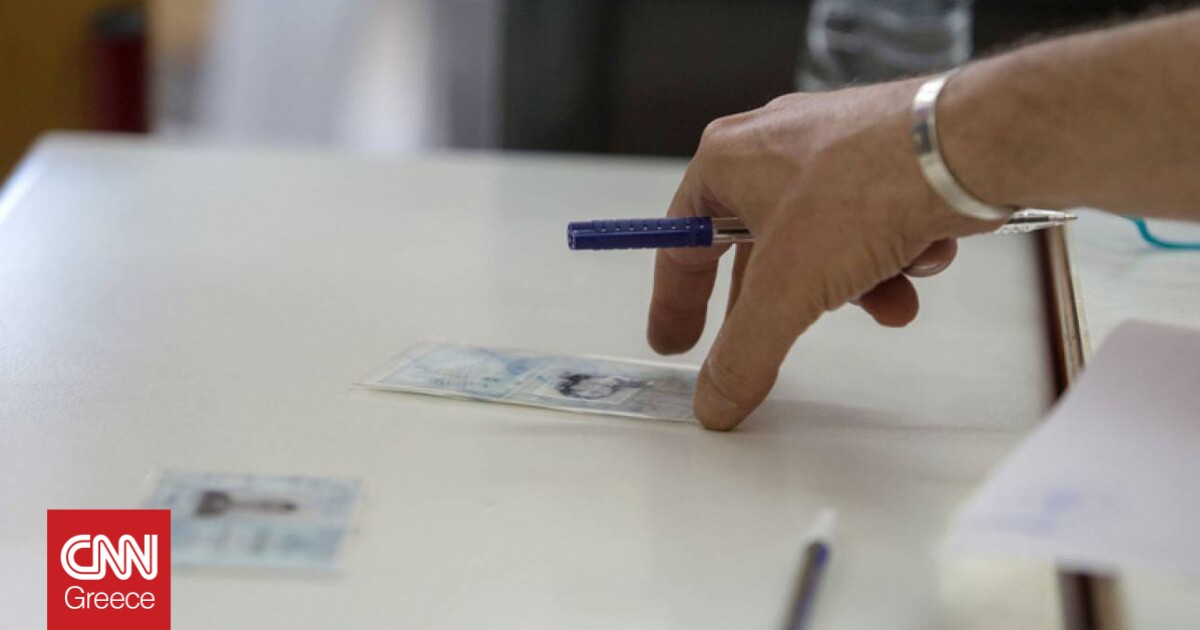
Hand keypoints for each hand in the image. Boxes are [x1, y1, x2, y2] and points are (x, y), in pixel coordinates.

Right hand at [647, 78, 999, 430]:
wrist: (967, 144)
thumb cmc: (863, 189)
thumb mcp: (786, 290)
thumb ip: (743, 354)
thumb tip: (714, 402)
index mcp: (726, 162)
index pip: (681, 244)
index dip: (675, 302)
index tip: (675, 343)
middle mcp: (773, 149)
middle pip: (755, 252)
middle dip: (786, 306)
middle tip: (770, 345)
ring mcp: (831, 150)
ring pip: (822, 244)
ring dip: (856, 286)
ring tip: (889, 305)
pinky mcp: (882, 158)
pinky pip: (870, 224)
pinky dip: (893, 255)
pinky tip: (920, 258)